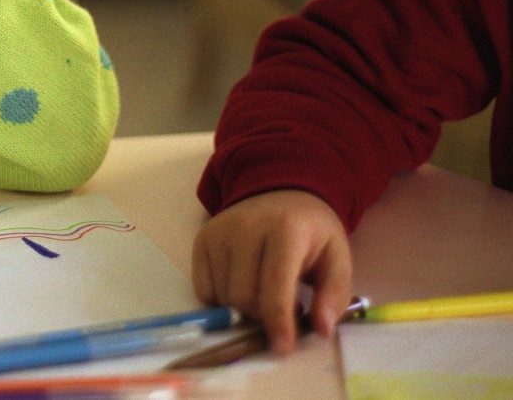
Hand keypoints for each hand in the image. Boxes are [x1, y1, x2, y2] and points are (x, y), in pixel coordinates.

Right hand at [191, 189, 351, 354]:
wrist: (281, 193)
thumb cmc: (312, 233)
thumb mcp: (337, 257)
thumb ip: (335, 293)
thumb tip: (321, 328)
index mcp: (285, 230)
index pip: (275, 283)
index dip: (278, 320)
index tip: (282, 347)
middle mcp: (246, 227)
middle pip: (245, 296)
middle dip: (263, 317)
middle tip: (282, 313)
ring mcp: (219, 232)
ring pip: (223, 295)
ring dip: (243, 309)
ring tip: (263, 296)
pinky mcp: (202, 239)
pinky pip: (204, 289)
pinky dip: (221, 300)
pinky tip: (241, 287)